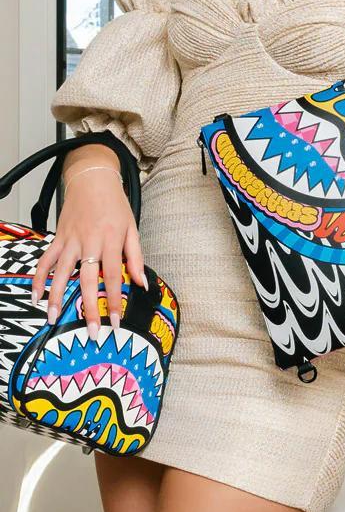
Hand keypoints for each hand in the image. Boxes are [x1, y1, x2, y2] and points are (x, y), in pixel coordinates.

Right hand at [30, 168, 147, 339]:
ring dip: (55, 296)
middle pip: (87, 279)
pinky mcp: (58, 237)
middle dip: (88, 307)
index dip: (113, 300)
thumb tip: (142, 284)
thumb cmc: (115, 205)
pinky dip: (39, 278)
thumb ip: (136, 258)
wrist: (92, 180)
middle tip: (90, 331)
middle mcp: (90, 242)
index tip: (115, 322)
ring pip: (61, 272)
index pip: (113, 277)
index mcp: (111, 241)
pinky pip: (45, 260)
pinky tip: (35, 296)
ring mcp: (71, 240)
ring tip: (52, 317)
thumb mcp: (132, 229)